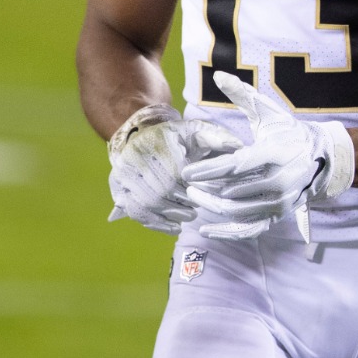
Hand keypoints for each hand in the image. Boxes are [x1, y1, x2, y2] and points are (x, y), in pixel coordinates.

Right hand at [107, 105, 241, 234]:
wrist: (140, 134)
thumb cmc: (175, 135)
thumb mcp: (197, 129)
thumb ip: (217, 137)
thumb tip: (239, 147)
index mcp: (155, 141)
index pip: (174, 172)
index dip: (190, 187)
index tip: (202, 192)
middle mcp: (133, 157)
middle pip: (161, 190)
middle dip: (181, 204)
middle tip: (196, 210)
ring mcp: (122, 174)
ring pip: (148, 203)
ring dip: (170, 215)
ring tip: (187, 217)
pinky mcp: (117, 188)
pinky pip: (135, 212)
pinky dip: (155, 223)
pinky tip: (173, 227)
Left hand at [182, 72, 354, 241]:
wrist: (321, 158)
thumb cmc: (288, 132)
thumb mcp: (269, 112)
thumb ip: (242, 95)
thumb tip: (218, 75)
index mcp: (277, 152)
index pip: (237, 165)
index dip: (210, 170)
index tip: (187, 172)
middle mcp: (281, 179)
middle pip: (234, 191)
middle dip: (207, 189)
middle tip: (186, 184)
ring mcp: (281, 200)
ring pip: (239, 211)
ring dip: (212, 207)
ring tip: (195, 197)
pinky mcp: (279, 215)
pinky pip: (250, 229)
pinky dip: (227, 233)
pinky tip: (206, 230)